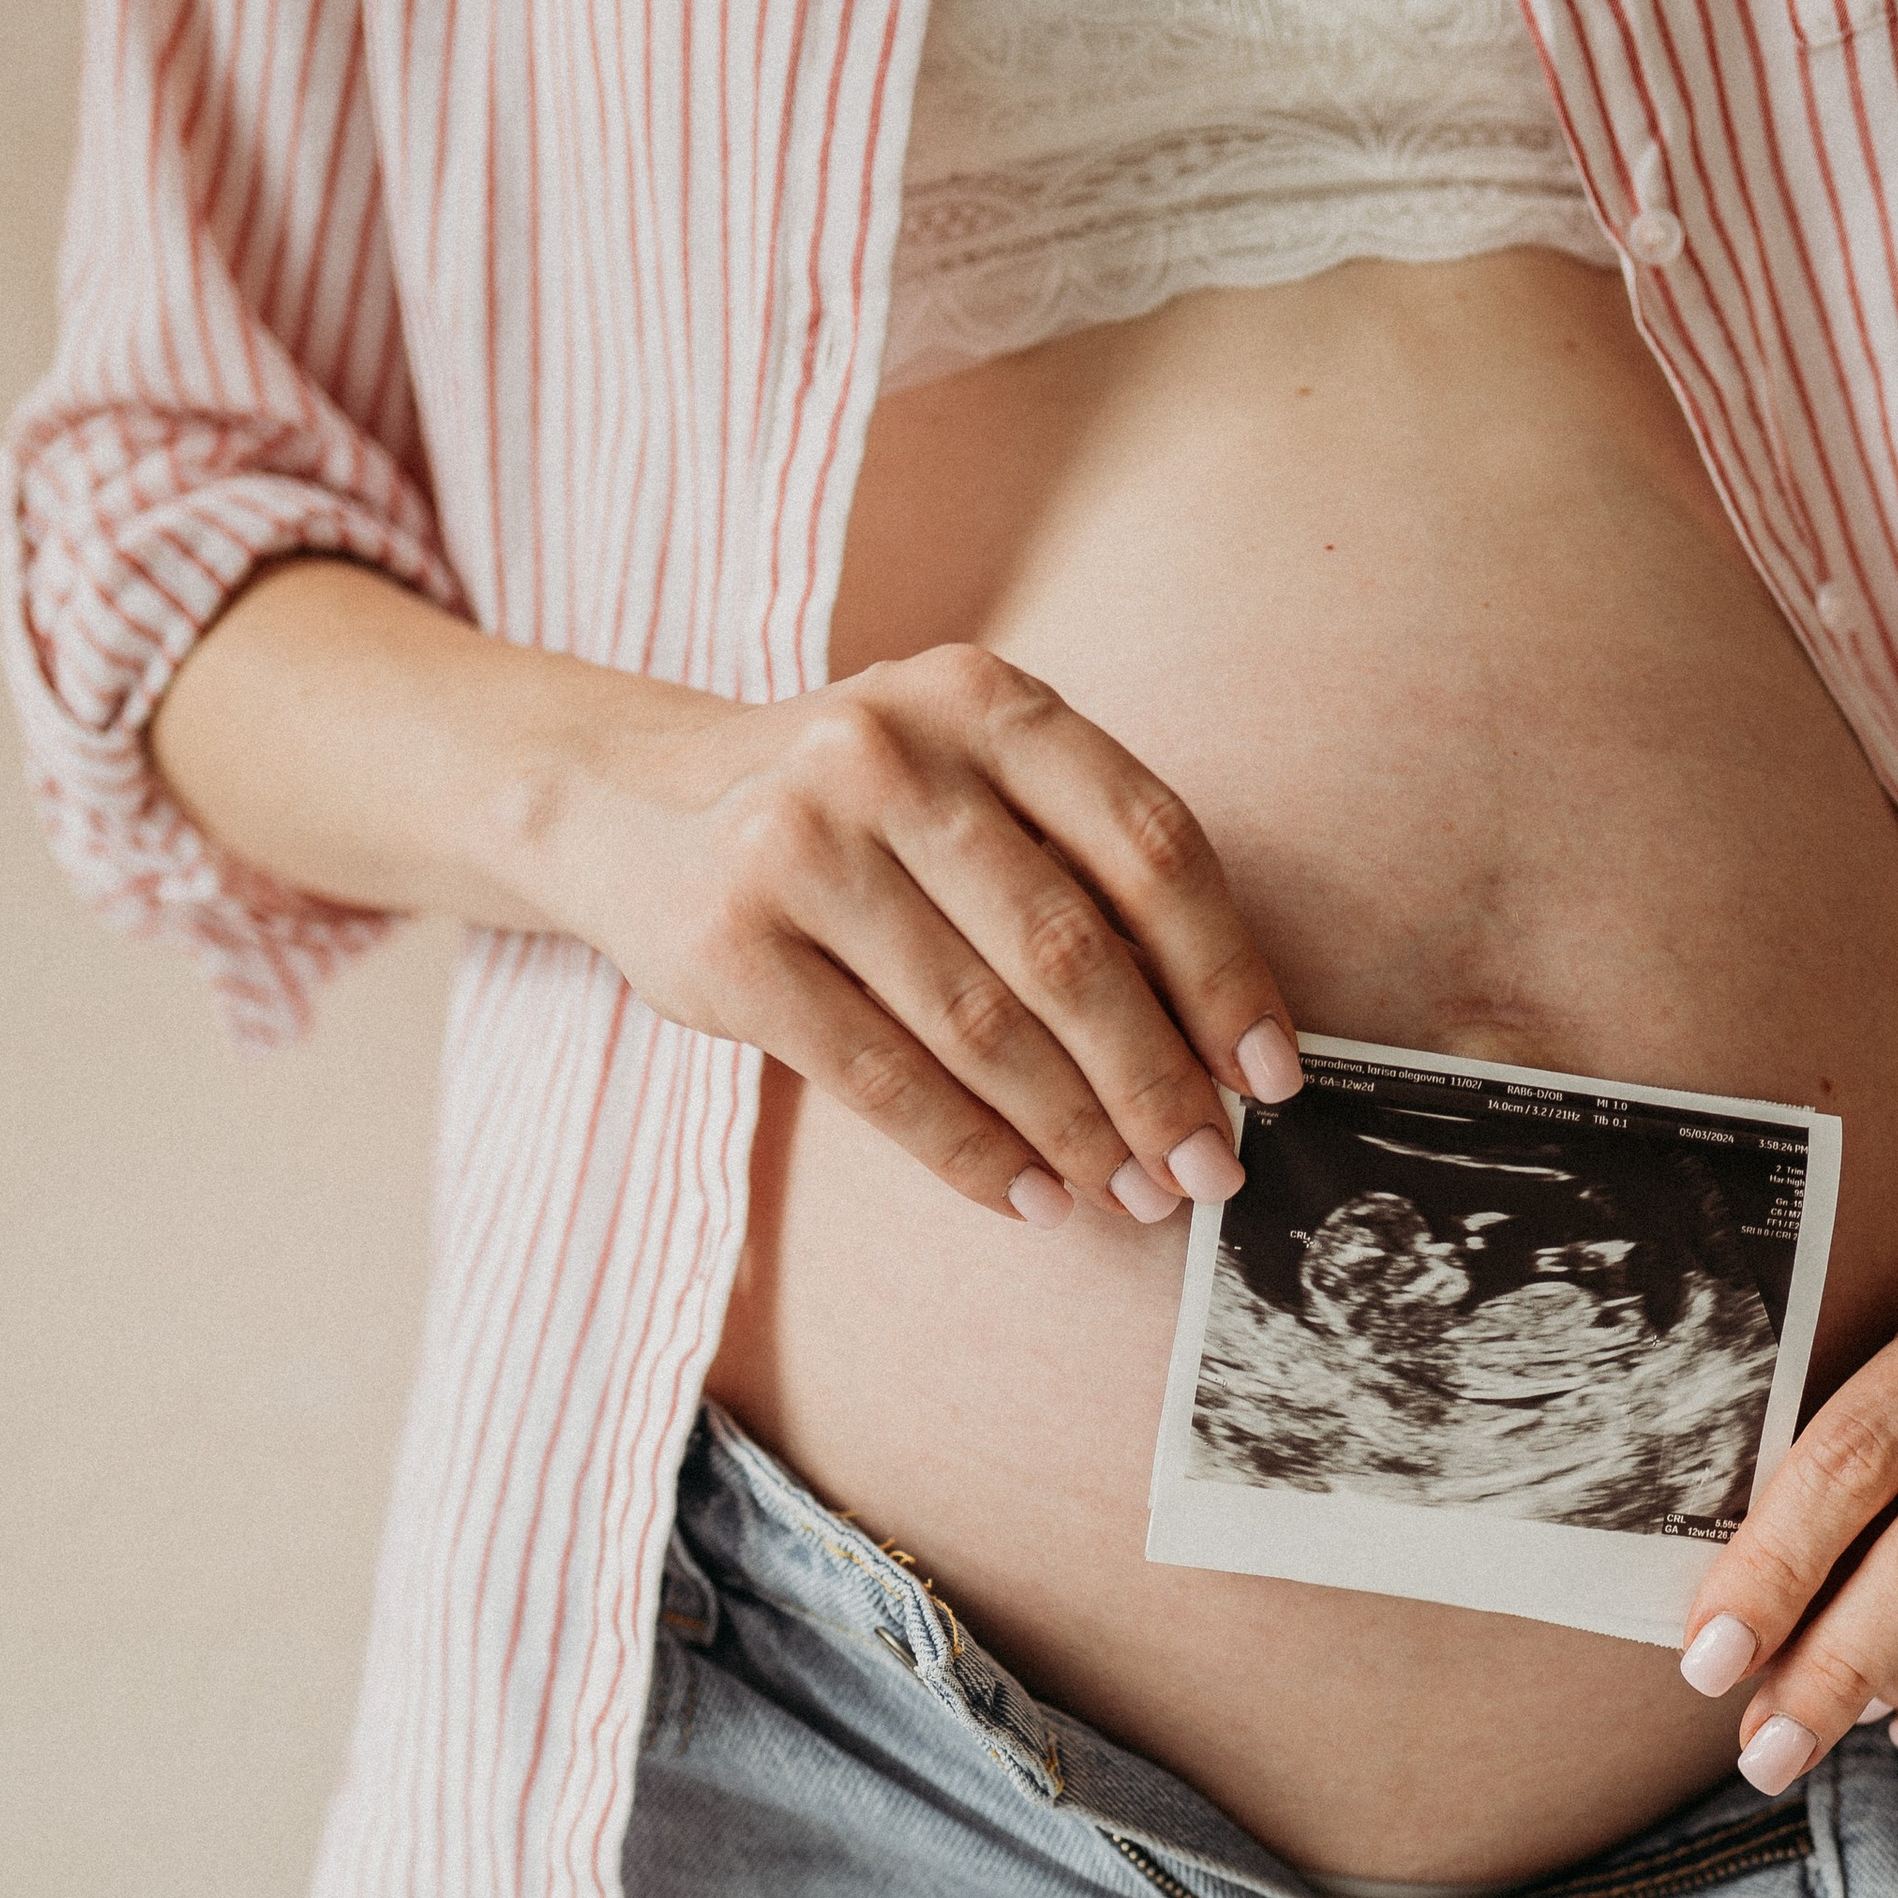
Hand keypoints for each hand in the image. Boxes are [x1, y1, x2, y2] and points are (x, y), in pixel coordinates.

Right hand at [541, 641, 1300, 1225]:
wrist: (629, 800)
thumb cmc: (850, 812)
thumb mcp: (963, 781)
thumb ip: (1076, 869)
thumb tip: (1213, 1044)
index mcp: (983, 699)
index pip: (1146, 843)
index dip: (1223, 971)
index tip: (1268, 1074)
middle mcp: (889, 752)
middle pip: (1068, 948)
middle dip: (1154, 1081)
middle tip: (1206, 1167)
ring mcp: (799, 843)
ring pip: (978, 1025)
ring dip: (1072, 1133)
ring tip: (1129, 1195)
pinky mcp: (731, 944)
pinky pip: (882, 1078)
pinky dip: (972, 1154)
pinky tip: (1031, 1198)